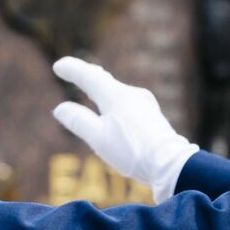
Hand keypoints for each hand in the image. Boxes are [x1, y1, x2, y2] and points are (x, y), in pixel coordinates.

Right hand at [51, 57, 197, 203]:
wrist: (170, 163)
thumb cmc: (132, 151)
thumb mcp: (98, 138)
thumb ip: (78, 121)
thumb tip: (60, 108)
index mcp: (115, 96)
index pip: (89, 76)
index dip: (72, 69)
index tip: (58, 66)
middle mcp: (132, 94)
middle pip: (104, 80)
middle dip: (87, 76)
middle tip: (73, 71)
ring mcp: (144, 104)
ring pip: (117, 92)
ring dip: (101, 90)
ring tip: (92, 89)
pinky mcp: (152, 116)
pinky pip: (127, 102)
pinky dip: (114, 102)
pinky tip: (115, 111)